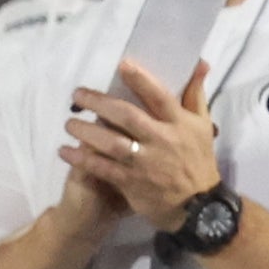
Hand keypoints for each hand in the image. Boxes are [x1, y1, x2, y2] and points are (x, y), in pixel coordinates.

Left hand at [64, 58, 218, 226]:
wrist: (200, 206)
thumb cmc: (198, 160)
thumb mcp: (202, 125)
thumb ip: (195, 93)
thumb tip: (199, 62)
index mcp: (180, 124)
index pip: (160, 97)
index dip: (141, 80)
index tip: (121, 65)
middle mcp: (163, 140)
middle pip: (127, 116)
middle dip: (99, 102)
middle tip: (78, 95)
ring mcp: (146, 163)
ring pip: (111, 142)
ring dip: (86, 131)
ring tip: (69, 123)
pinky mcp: (133, 183)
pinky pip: (102, 168)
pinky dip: (82, 158)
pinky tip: (65, 151)